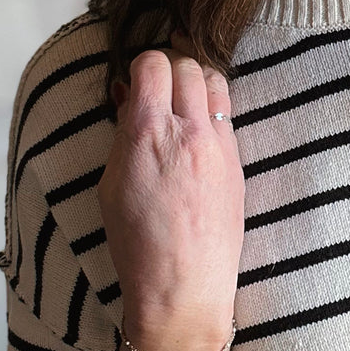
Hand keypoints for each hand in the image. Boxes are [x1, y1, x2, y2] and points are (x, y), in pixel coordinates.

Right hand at [97, 31, 245, 350]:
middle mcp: (188, 132)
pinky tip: (198, 132)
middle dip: (170, 70)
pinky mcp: (238, 163)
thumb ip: (123, 133)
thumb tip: (130, 97)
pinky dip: (213, 111)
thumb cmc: (137, 243)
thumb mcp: (111, 184)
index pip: (153, 63)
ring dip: (198, 83)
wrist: (184, 287)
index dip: (142, 67)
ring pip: (216, 82)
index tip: (136, 81)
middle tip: (158, 91)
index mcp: (147, 133)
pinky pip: (228, 115)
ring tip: (182, 104)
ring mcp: (219, 147)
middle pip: (188, 65)